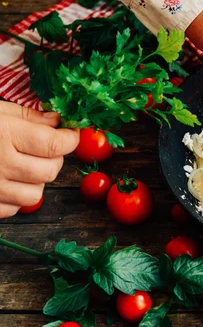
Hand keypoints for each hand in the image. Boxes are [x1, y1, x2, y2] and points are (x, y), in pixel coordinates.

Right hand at [0, 102, 78, 217]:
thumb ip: (28, 117)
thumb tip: (57, 122)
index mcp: (4, 135)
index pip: (55, 144)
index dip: (70, 138)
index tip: (71, 133)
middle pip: (50, 171)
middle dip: (55, 158)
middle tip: (46, 147)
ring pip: (35, 194)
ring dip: (36, 180)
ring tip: (24, 166)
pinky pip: (12, 209)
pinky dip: (15, 197)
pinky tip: (5, 181)